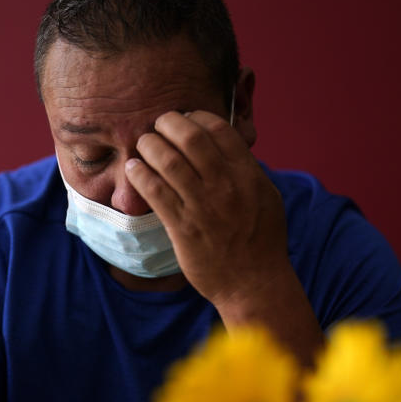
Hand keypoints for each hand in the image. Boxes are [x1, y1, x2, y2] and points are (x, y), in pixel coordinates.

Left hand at [128, 110, 289, 310]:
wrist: (254, 284)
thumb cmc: (262, 241)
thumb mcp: (266, 197)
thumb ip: (247, 170)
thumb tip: (228, 146)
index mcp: (248, 175)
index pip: (218, 129)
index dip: (196, 117)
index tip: (185, 119)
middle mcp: (226, 186)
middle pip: (190, 138)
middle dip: (168, 124)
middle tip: (158, 126)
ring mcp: (203, 207)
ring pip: (169, 161)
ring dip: (150, 146)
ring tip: (143, 145)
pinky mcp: (183, 228)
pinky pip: (156, 192)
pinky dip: (140, 175)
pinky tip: (134, 169)